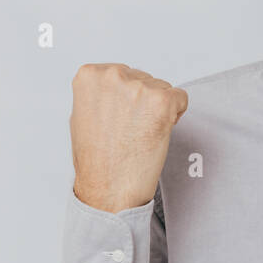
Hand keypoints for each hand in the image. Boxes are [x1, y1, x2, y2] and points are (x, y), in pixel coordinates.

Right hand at [69, 64, 188, 212]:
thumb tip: (115, 88)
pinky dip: (175, 116)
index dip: (126, 99)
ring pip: (163, 89)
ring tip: (140, 135)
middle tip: (131, 130)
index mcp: (90, 75)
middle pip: (144, 79)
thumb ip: (100, 94)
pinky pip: (181, 98)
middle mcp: (113, 75)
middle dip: (143, 102)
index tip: (120, 118)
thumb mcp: (82, 115)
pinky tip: (157, 133)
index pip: (123, 73)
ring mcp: (138, 87)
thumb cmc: (96, 160)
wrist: (109, 189)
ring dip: (159, 110)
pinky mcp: (162, 101)